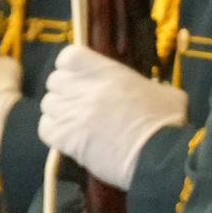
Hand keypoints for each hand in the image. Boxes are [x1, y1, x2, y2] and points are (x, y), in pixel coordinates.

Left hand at [44, 44, 184, 190]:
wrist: (159, 156)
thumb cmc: (166, 123)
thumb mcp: (165, 93)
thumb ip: (149, 86)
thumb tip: (151, 92)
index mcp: (107, 71)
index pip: (69, 56)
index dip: (71, 66)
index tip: (80, 76)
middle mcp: (85, 88)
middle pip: (54, 81)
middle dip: (64, 91)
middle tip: (79, 103)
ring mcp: (73, 113)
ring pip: (48, 105)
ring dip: (58, 113)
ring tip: (74, 123)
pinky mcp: (67, 139)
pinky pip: (45, 129)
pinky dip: (53, 132)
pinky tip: (67, 139)